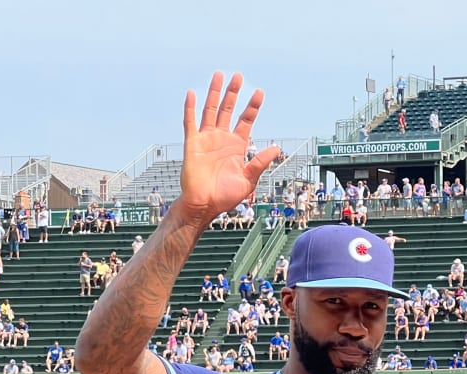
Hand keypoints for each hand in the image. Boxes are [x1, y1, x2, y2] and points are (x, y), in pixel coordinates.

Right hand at [179, 72, 282, 223]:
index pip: (246, 121)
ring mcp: (206, 139)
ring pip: (211, 110)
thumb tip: (276, 148)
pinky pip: (190, 122)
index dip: (252, 107)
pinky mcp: (192, 144)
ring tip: (219, 75)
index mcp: (236, 146)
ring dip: (215, 93)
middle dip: (234, 93)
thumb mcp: (248, 179)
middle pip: (229, 110)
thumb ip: (259, 162)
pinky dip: (190, 108)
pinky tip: (192, 93)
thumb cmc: (225, 196)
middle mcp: (221, 139)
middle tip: (239, 76)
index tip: (259, 92)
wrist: (204, 205)